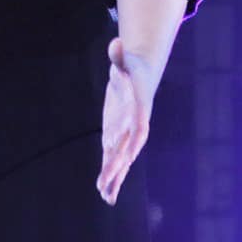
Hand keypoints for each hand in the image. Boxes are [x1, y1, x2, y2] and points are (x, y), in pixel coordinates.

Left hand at [97, 38, 157, 205]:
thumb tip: (116, 44)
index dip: (131, 142)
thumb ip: (119, 56)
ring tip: (105, 197)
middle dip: (117, 165)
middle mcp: (133, 127)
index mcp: (138, 111)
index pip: (137, 129)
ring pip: (119, 160)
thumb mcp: (124, 61)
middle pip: (126, 149)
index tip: (128, 157)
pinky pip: (112, 159)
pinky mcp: (114, 137)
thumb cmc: (131, 69)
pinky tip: (103, 192)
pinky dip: (109, 175)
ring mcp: (124, 135)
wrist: (137, 77)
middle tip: (107, 182)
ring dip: (113, 178)